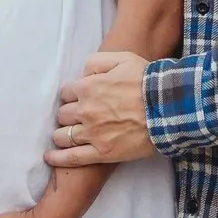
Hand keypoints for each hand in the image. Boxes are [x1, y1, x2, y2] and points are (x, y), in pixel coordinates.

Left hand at [47, 50, 157, 167]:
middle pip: (63, 115)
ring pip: (63, 136)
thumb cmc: (147, 81)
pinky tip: (50, 157)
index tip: (78, 99)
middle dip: (67, 114)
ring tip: (64, 135)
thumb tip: (84, 72)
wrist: (168, 108)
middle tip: (75, 117)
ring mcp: (93, 134)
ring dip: (62, 134)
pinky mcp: (102, 153)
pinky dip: (58, 158)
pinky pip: (73, 158)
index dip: (72, 95)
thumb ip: (97, 61)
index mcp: (88, 87)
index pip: (66, 93)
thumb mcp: (122, 58)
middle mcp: (86, 111)